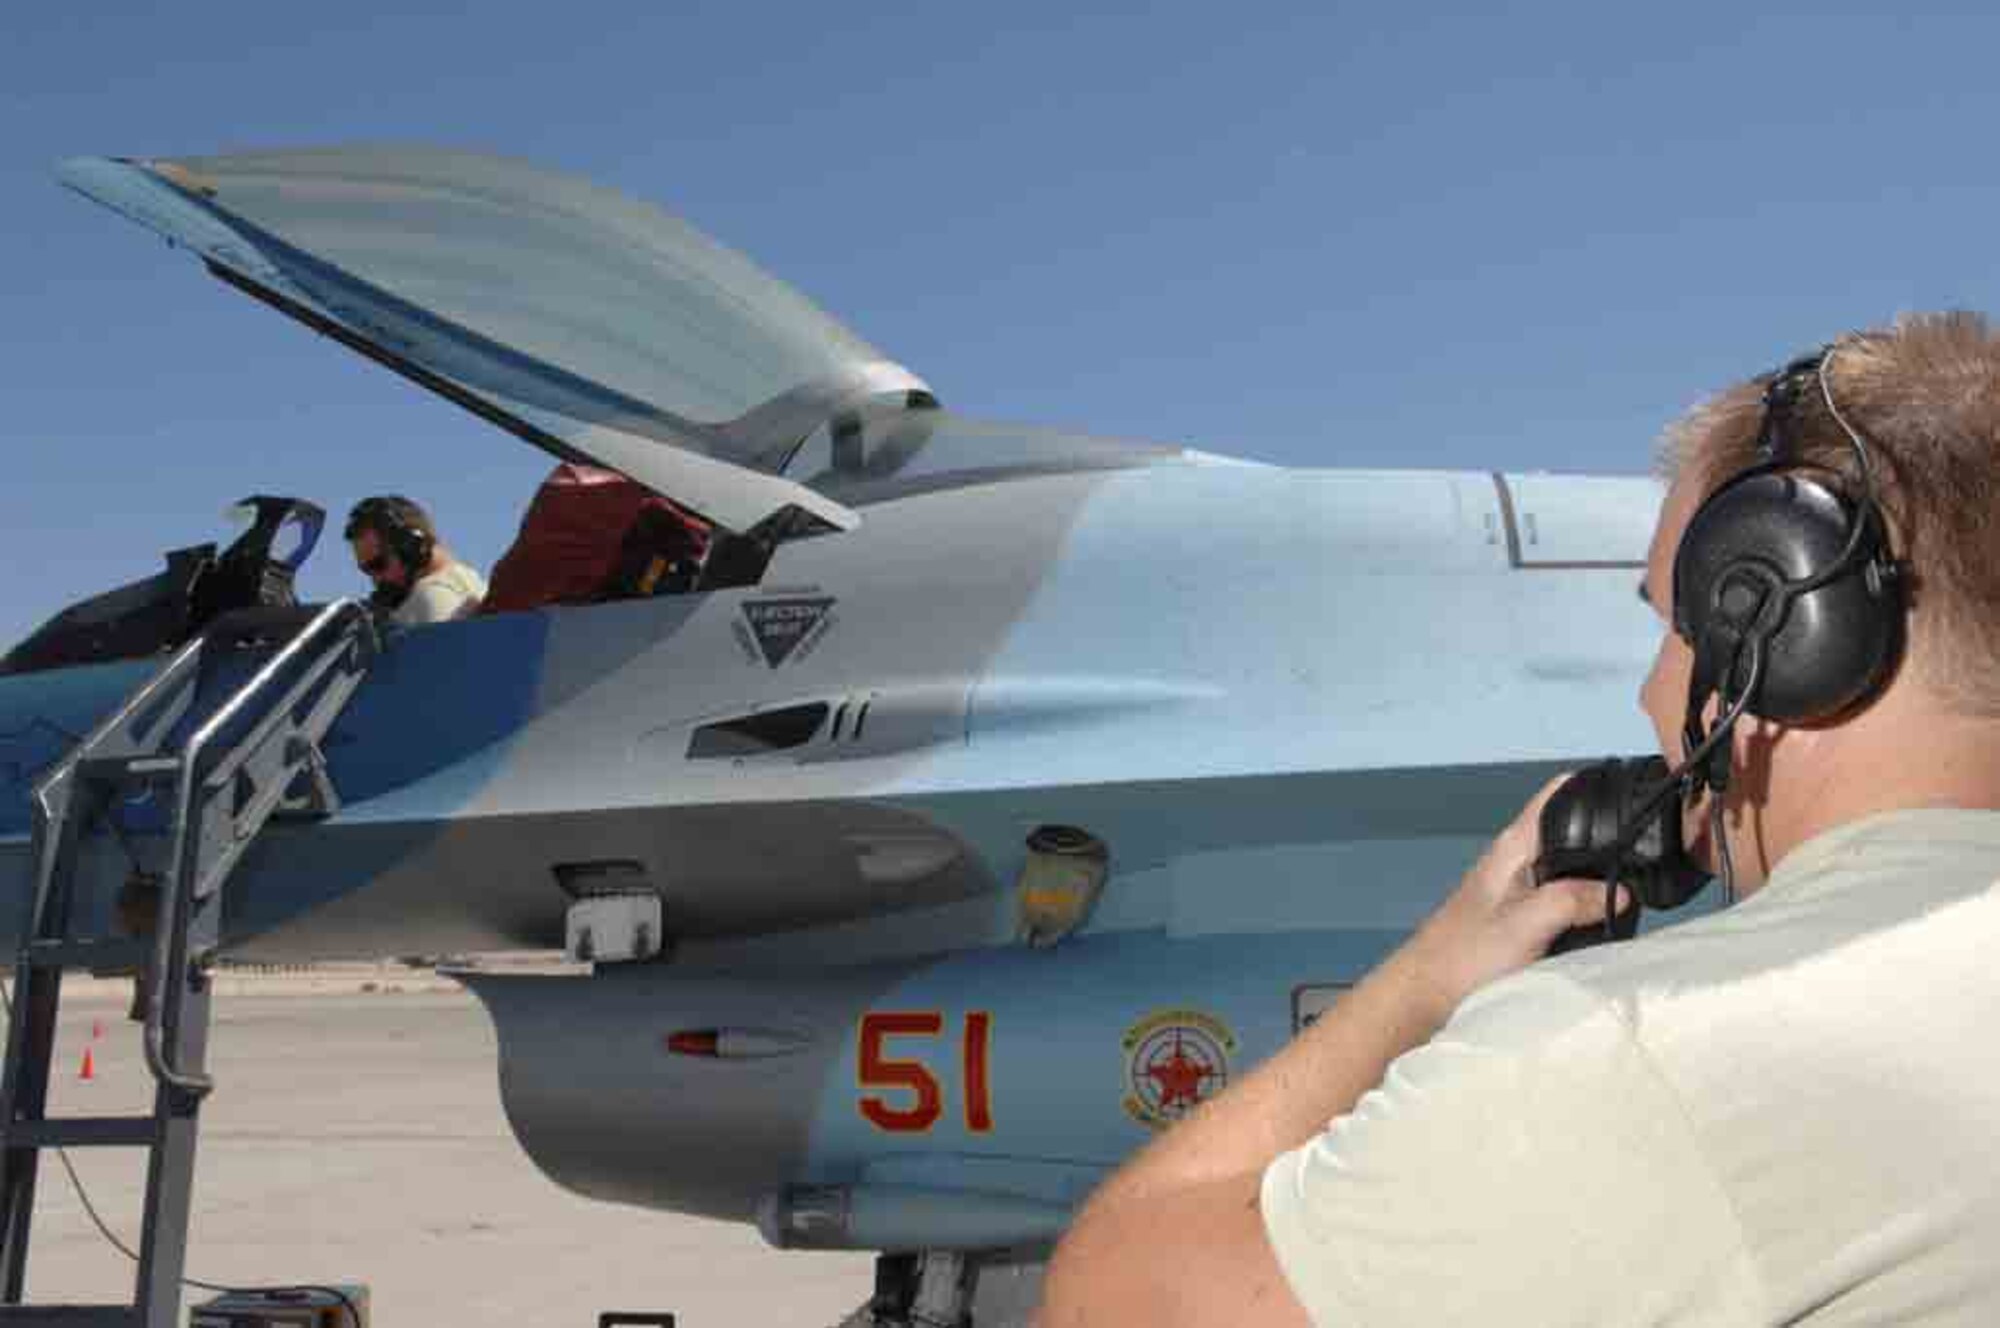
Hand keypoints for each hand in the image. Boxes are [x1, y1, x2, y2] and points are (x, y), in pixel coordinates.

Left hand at [1392, 775, 1629, 1028]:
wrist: (1430, 993)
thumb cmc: (1464, 957)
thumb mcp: (1525, 925)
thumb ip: (1572, 901)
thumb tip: (1623, 893)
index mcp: (1515, 845)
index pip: (1559, 792)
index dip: (1596, 786)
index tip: (1634, 801)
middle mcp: (1519, 857)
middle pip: (1576, 830)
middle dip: (1610, 840)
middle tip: (1648, 858)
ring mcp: (1522, 885)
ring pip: (1575, 866)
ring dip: (1600, 877)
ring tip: (1633, 894)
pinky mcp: (1525, 912)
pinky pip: (1568, 895)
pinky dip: (1588, 903)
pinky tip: (1603, 920)